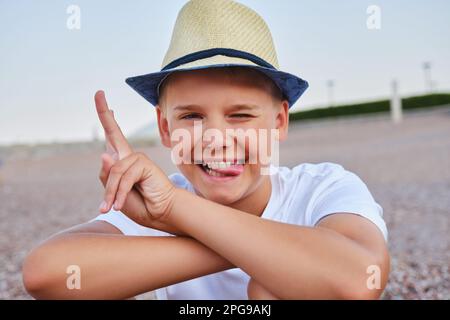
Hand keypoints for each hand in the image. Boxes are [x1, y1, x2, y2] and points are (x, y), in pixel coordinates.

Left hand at [95, 90, 182, 232]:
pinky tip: (119, 204)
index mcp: (122, 162)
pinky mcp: (144, 163)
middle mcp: (129, 156)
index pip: (112, 137)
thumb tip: (105, 154)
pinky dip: (119, 192)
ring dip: (111, 193)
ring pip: (114, 171)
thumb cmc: (139, 205)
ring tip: (111, 208)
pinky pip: (124, 176)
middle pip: (113, 132)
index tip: (100, 96)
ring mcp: (137, 158)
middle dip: (104, 112)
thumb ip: (108, 176)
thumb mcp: (114, 194)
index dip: (106, 117)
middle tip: (98, 92)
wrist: (159, 214)